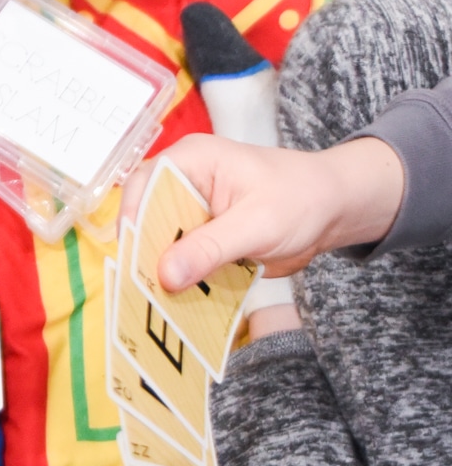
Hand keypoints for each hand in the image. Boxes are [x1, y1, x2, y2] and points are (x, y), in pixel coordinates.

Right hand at [118, 133, 404, 291]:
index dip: (133, 221)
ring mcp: (191, 210)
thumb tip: (165, 275)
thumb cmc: (301, 199)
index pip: (143, 185)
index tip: (135, 260)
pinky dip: (180, 280)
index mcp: (191, 160)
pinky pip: (180, 259)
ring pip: (159, 242)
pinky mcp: (201, 236)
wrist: (333, 210)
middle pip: (144, 217)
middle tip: (142, 292)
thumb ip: (210, 248)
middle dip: (143, 253)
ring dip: (160, 272)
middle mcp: (182, 182)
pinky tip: (178, 304)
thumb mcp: (256, 224)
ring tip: (155, 305)